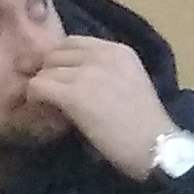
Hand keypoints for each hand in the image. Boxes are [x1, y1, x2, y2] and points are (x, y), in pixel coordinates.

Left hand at [20, 36, 180, 181]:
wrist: (157, 150)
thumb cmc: (149, 129)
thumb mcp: (132, 84)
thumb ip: (105, 72)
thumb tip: (72, 76)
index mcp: (120, 51)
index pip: (74, 43)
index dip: (64, 61)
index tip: (64, 80)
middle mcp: (103, 55)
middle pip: (56, 53)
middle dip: (51, 73)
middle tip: (53, 95)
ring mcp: (87, 73)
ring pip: (45, 70)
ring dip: (44, 88)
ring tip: (50, 106)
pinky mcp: (74, 94)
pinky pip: (38, 86)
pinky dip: (36, 99)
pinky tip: (44, 112)